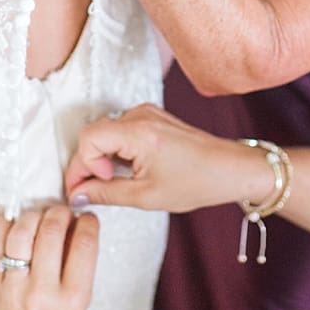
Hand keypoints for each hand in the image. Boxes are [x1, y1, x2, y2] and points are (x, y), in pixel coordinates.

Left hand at [0, 205, 99, 309]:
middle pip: (52, 230)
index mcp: (74, 298)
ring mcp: (15, 286)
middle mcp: (43, 290)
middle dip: (60, 213)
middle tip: (62, 214)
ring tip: (40, 217)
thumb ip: (79, 269)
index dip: (88, 223)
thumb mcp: (79, 307)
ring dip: (33, 215)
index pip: (85, 244)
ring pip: (22, 231)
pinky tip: (14, 224)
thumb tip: (78, 226)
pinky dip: (5, 225)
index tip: (87, 219)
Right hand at [63, 104, 275, 212]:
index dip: (81, 166)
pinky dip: (115, 149)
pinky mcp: (151, 116)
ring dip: (102, 157)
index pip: (88, 139)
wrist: (232, 169)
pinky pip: (118, 129)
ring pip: (104, 131)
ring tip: (115, 180)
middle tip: (93, 189)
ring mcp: (146, 112)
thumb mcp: (147, 196)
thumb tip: (77, 194)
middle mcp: (140, 115)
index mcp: (139, 133)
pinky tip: (126, 168)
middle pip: (93, 134)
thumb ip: (106, 193)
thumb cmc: (198, 182)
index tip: (86, 188)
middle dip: (88, 163)